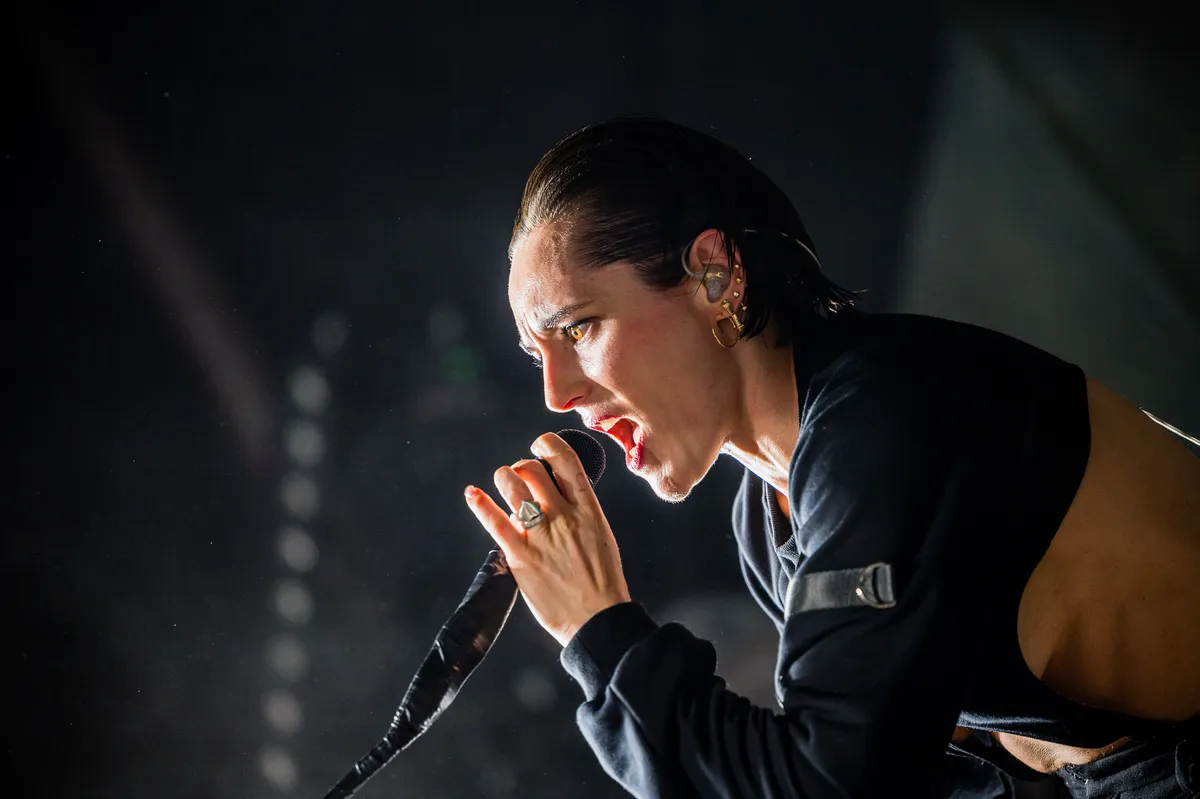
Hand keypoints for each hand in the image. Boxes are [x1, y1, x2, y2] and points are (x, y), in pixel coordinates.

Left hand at [464, 432, 630, 646]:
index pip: (566, 460)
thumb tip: (558, 496)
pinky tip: (472, 494)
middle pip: (533, 470)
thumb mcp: (601, 536)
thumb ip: (580, 513)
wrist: (598, 619)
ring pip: (512, 486)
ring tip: (503, 484)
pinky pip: (495, 521)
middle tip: (520, 478)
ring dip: (503, 479)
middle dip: (522, 468)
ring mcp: (540, 535)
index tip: (539, 446)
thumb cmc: (602, 583)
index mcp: (588, 510)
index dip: (548, 444)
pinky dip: (480, 504)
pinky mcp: (520, 556)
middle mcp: (563, 516)